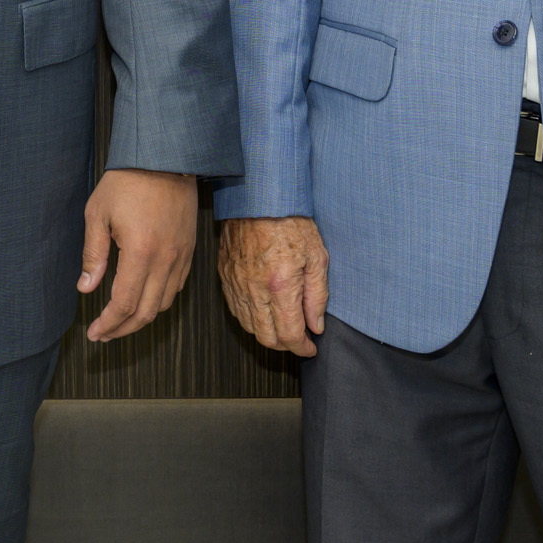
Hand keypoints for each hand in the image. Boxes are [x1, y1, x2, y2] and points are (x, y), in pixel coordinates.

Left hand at [79, 169, 198, 341]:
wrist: (165, 157)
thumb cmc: (126, 182)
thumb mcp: (98, 214)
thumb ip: (93, 254)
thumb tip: (86, 288)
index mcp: (140, 252)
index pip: (124, 303)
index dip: (108, 323)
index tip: (94, 332)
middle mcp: (166, 260)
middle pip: (146, 312)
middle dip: (123, 329)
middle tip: (104, 334)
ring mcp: (181, 256)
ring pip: (164, 303)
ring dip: (142, 317)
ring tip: (121, 320)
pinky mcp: (189, 249)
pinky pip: (177, 286)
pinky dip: (159, 300)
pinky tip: (143, 298)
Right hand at [216, 215, 328, 357]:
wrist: (259, 195)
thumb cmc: (291, 220)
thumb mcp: (317, 257)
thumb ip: (317, 296)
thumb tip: (316, 325)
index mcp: (281, 286)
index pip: (291, 334)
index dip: (303, 347)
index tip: (311, 347)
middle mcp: (255, 289)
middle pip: (267, 338)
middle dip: (285, 346)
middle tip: (298, 339)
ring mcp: (236, 282)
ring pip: (249, 327)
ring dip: (267, 334)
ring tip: (282, 326)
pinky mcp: (224, 274)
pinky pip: (234, 308)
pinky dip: (249, 319)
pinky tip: (262, 312)